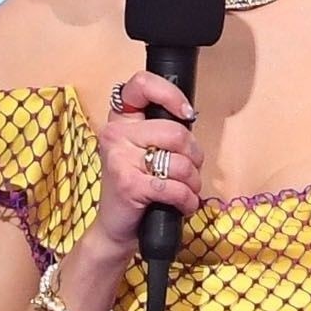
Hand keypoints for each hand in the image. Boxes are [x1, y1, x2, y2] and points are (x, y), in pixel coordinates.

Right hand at [90, 70, 205, 245]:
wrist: (116, 227)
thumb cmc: (136, 186)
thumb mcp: (144, 150)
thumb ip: (162, 130)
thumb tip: (190, 118)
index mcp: (121, 119)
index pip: (141, 84)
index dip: (170, 94)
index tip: (185, 114)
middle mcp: (115, 134)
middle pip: (176, 132)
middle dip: (194, 156)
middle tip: (190, 170)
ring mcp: (120, 159)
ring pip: (180, 162)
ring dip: (193, 182)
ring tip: (185, 190)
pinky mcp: (128, 184)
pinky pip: (174, 187)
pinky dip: (187, 200)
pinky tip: (183, 205)